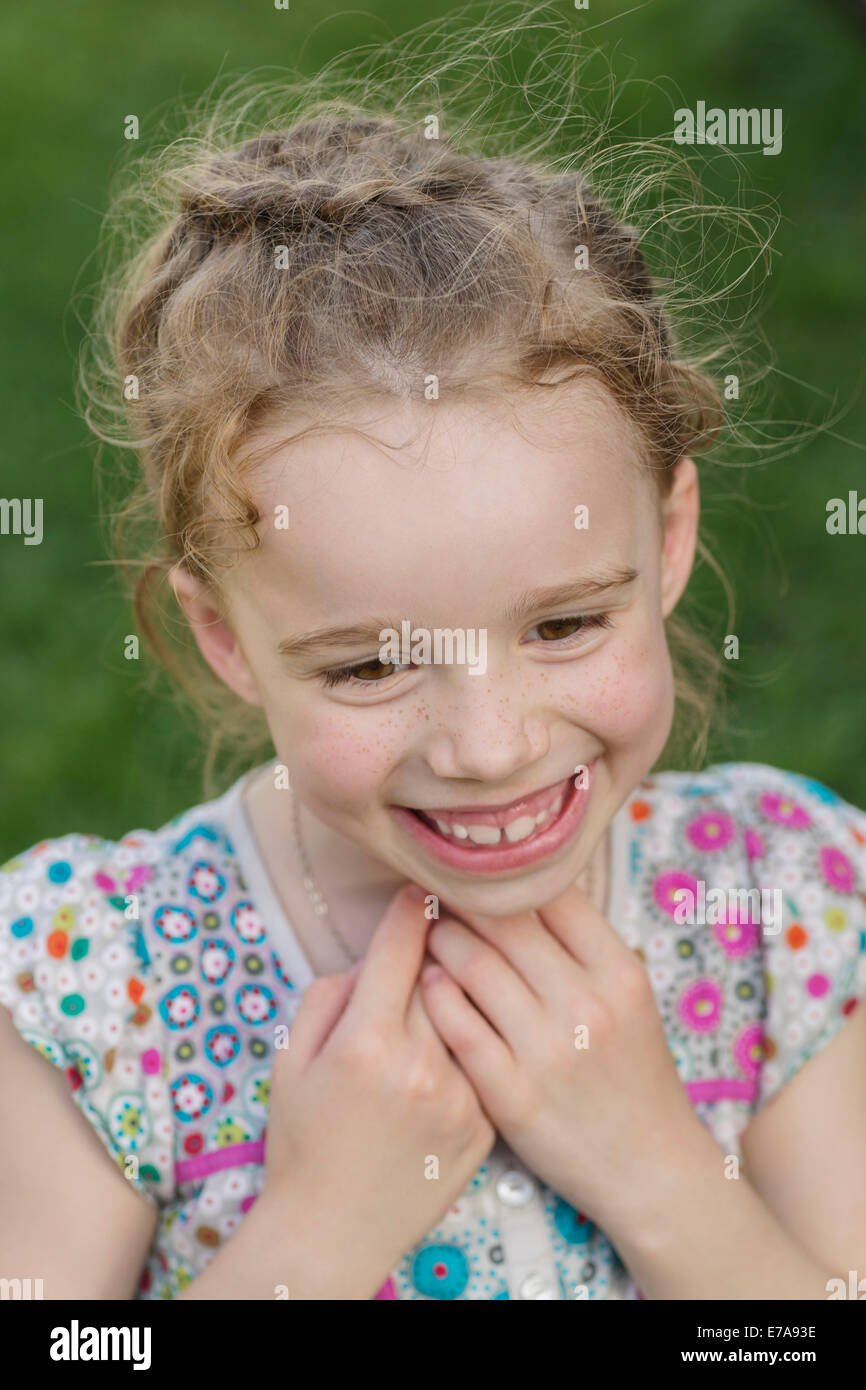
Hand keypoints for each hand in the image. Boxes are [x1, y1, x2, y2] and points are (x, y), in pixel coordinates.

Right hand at [262, 884, 495, 1297]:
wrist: (333, 1232)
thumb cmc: (303, 1137)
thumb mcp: (292, 1056)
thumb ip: (334, 991)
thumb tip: (381, 953)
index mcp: (367, 1041)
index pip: (404, 945)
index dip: (412, 908)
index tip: (420, 889)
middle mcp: (421, 1065)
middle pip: (447, 970)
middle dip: (442, 947)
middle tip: (442, 931)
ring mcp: (461, 1098)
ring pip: (475, 1009)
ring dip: (467, 991)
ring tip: (462, 980)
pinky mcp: (486, 1124)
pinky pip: (487, 1055)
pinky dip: (477, 1041)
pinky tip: (464, 1041)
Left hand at [420, 881, 700, 1230]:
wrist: (649, 1169)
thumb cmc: (632, 1073)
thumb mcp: (629, 998)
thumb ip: (582, 945)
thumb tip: (520, 884)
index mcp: (620, 973)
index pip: (551, 895)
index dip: (506, 877)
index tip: (479, 873)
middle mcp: (587, 1005)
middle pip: (503, 922)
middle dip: (460, 901)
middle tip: (436, 893)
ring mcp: (548, 1051)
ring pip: (472, 966)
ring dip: (441, 941)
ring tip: (429, 935)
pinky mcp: (512, 1094)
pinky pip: (457, 1026)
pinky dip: (435, 995)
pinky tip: (427, 984)